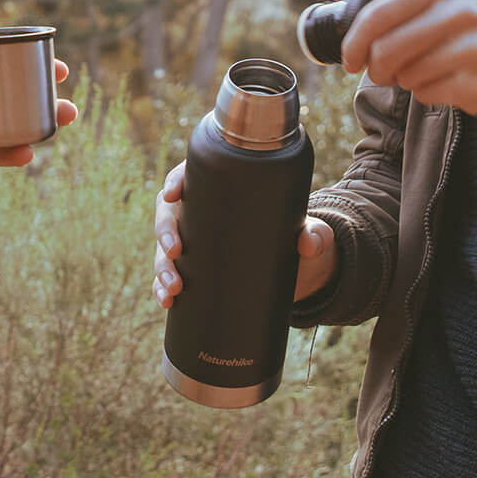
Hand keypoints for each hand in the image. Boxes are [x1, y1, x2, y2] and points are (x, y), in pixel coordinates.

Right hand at [152, 161, 339, 306]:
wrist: (297, 270)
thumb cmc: (296, 236)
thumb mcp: (308, 231)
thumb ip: (314, 234)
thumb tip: (308, 242)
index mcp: (218, 190)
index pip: (189, 176)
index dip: (175, 181)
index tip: (173, 193)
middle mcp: (199, 214)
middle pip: (168, 214)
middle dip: (165, 232)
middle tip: (176, 251)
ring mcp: (194, 244)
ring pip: (164, 251)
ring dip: (162, 268)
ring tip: (174, 288)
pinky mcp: (194, 272)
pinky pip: (169, 279)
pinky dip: (162, 289)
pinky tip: (166, 301)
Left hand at [338, 0, 476, 115]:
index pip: (376, 15)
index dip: (354, 42)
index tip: (349, 58)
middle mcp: (458, 10)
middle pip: (385, 51)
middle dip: (376, 68)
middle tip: (381, 72)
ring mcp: (470, 48)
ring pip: (405, 75)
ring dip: (405, 80)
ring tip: (426, 69)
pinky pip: (428, 94)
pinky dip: (428, 92)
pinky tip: (448, 80)